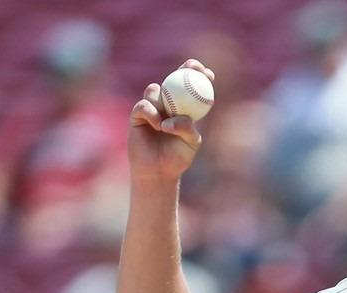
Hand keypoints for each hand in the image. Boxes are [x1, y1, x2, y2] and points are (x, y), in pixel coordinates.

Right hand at [128, 59, 213, 183]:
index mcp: (185, 108)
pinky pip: (144, 105)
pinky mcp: (138, 114)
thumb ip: (187, 127)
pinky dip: (152, 113)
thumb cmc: (178, 156)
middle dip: (185, 68)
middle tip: (192, 68)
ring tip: (167, 125)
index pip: (193, 86)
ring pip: (156, 90)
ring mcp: (153, 107)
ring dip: (164, 102)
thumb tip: (175, 117)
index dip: (199, 75)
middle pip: (175, 78)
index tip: (208, 73)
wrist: (159, 170)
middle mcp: (168, 103)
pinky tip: (158, 125)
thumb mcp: (190, 142)